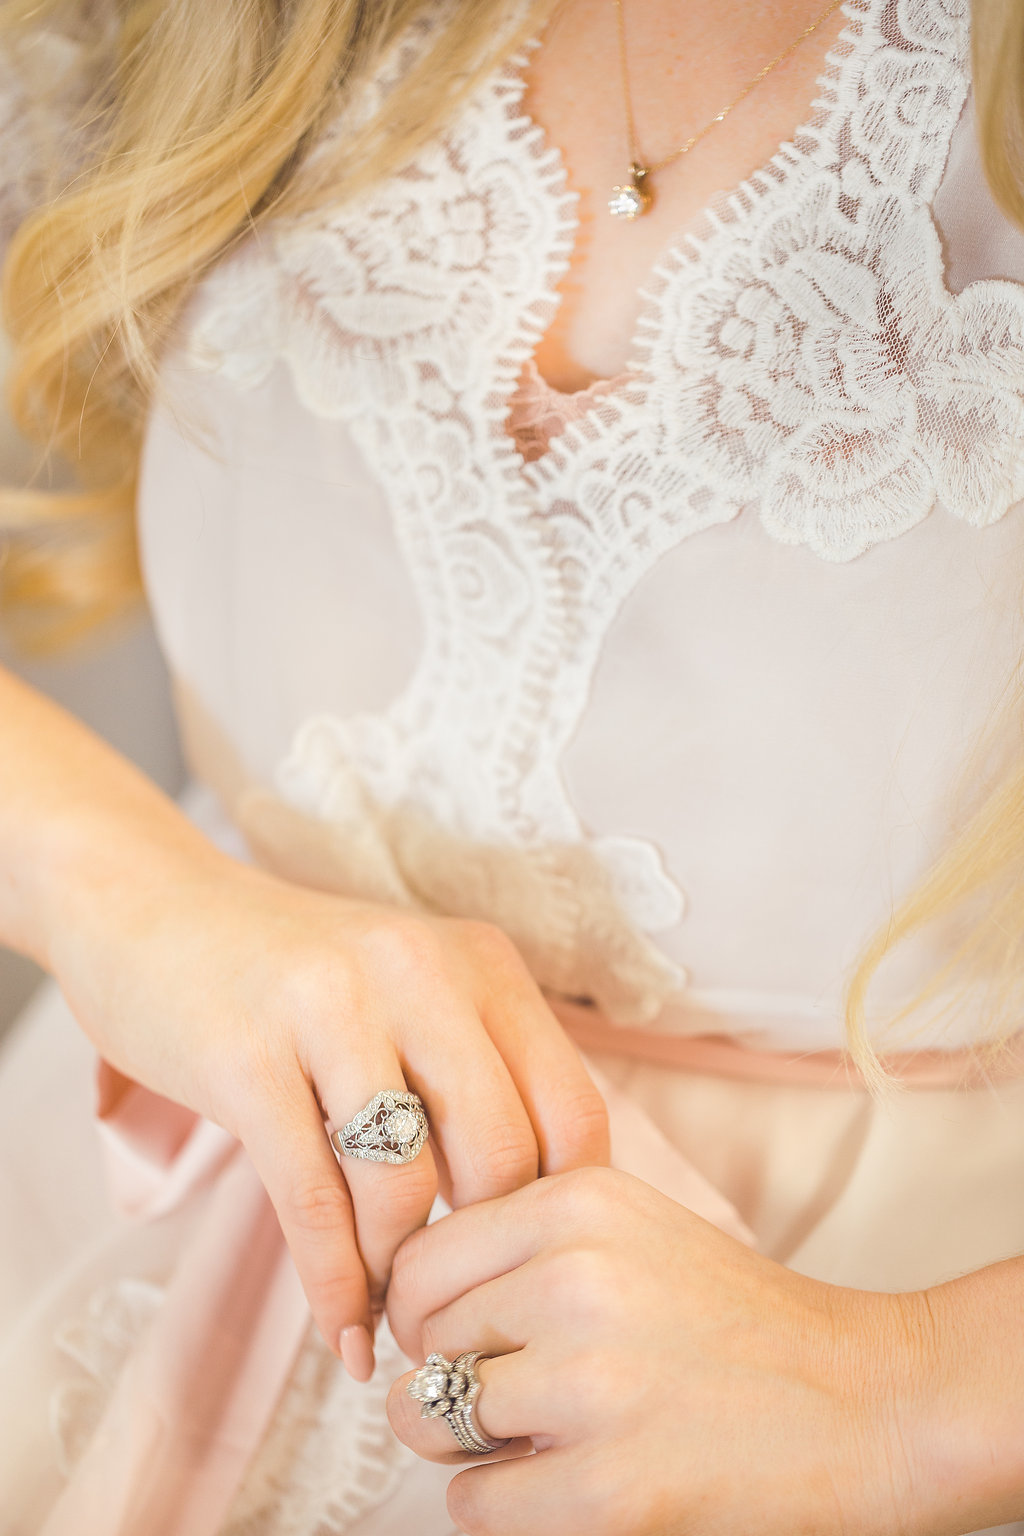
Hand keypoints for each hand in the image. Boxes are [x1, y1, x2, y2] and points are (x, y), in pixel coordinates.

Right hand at [47, 837, 608, 1373]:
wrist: (153, 906)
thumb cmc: (298, 976)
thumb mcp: (409, 991)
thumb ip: (478, 1070)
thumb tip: (535, 1214)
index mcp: (479, 962)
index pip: (572, 1110)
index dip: (559, 1208)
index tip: (527, 1261)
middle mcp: (420, 971)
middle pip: (501, 1154)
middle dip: (482, 1252)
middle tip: (458, 1304)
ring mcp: (331, 1008)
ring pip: (405, 1185)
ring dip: (400, 1277)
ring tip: (392, 1315)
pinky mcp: (246, 1056)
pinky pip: (311, 1200)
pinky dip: (333, 1285)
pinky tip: (343, 1331)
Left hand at [386, 1167, 955, 1535]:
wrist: (867, 1401)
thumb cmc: (740, 1320)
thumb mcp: (631, 1227)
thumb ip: (527, 1241)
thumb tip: (405, 1291)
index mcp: (577, 1200)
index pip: (419, 1257)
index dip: (423, 1309)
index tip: (456, 1336)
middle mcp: (573, 1278)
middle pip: (418, 1337)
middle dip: (445, 1373)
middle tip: (510, 1392)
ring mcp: (589, 1385)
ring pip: (427, 1418)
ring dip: (468, 1442)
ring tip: (534, 1438)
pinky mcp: (610, 1491)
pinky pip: (474, 1504)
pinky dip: (500, 1505)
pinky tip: (560, 1486)